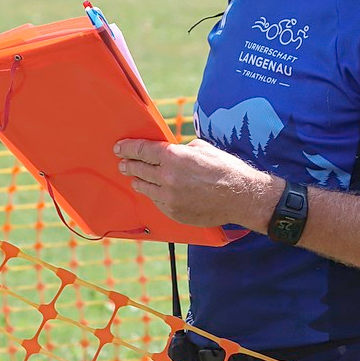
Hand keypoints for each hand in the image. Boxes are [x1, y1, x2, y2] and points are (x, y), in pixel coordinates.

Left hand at [114, 137, 277, 230]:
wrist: (240, 196)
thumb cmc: (225, 169)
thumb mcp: (201, 148)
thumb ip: (180, 149)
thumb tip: (169, 151)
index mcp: (174, 157)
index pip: (142, 150)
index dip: (128, 148)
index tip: (120, 148)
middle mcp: (167, 178)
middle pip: (139, 169)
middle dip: (128, 164)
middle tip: (123, 163)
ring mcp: (169, 198)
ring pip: (144, 188)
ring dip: (138, 181)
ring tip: (135, 178)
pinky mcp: (174, 212)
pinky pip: (157, 202)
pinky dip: (155, 195)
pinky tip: (155, 191)